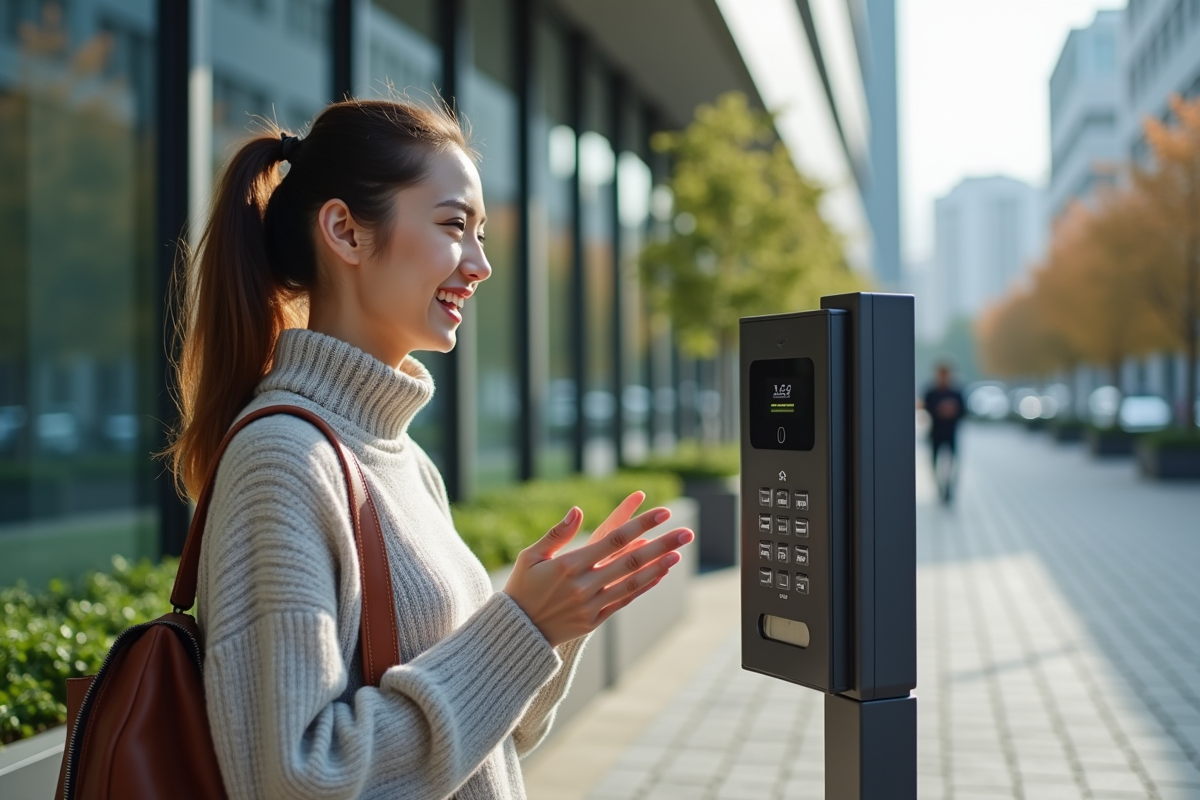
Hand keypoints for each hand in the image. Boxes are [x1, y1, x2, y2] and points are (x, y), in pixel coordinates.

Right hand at [503, 492, 694, 646]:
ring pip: (632, 582)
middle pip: (631, 560)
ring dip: (658, 566)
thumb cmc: (522, 587)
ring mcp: (592, 604)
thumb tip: (577, 510)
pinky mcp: (595, 620)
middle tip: (686, 532)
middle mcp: (584, 585)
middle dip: (662, 544)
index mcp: (568, 565)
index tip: (662, 512)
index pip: (612, 539)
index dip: (640, 524)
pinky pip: (625, 600)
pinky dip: (644, 586)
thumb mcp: (530, 557)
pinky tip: (660, 574)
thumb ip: (556, 534)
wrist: (518, 631)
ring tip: (679, 553)